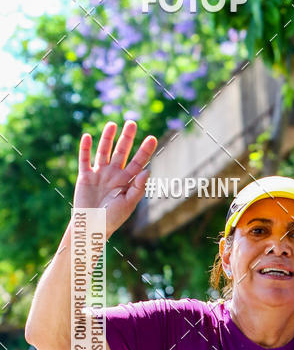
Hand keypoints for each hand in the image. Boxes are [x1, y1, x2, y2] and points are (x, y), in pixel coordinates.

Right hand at [74, 121, 157, 236]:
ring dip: (107, 138)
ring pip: (104, 151)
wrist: (92, 227)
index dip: (145, 150)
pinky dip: (85, 148)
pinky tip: (88, 136)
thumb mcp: (128, 204)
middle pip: (121, 152)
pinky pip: (85, 160)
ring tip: (112, 124)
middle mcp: (114, 175)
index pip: (138, 162)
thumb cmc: (112, 219)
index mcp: (127, 182)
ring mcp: (99, 174)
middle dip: (127, 138)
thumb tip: (148, 169)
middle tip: (131, 122)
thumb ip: (138, 187)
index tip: (152, 138)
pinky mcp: (85, 177)